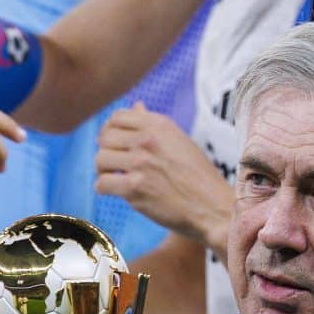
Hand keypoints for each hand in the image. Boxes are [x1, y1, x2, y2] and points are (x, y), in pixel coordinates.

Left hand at [94, 105, 230, 239]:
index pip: (117, 117)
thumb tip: (136, 105)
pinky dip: (105, 189)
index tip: (115, 145)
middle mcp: (148, 140)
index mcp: (159, 125)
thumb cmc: (199, 178)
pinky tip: (117, 192)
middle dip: (106, 152)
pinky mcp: (135, 188)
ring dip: (104, 171)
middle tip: (114, 165)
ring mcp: (140, 163)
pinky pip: (102, 184)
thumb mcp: (180, 141)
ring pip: (100, 160)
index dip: (110, 131)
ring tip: (116, 179)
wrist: (214, 208)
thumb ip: (154, 126)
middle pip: (104, 138)